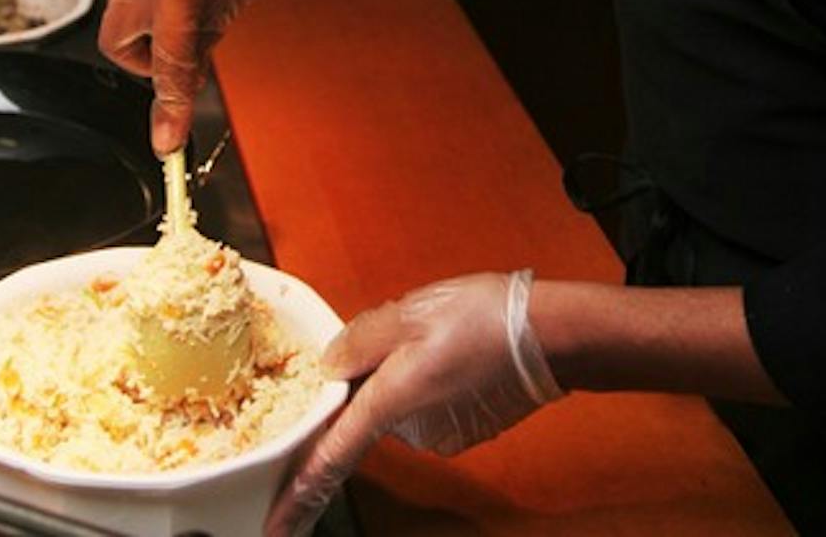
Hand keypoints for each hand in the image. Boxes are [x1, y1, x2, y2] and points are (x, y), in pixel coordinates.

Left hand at [265, 270, 562, 536]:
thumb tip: (330, 363)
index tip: (276, 524)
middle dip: (376, 377)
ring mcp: (441, 436)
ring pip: (402, 405)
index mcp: (390, 401)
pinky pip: (431, 408)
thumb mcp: (411, 311)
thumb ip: (361, 339)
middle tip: (406, 334)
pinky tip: (459, 352)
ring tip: (442, 335)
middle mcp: (413, 430)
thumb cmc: (485, 319)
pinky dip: (435, 383)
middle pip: (369, 412)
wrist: (550, 335)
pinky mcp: (464, 432)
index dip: (300, 493)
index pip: (332, 457)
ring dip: (408, 376)